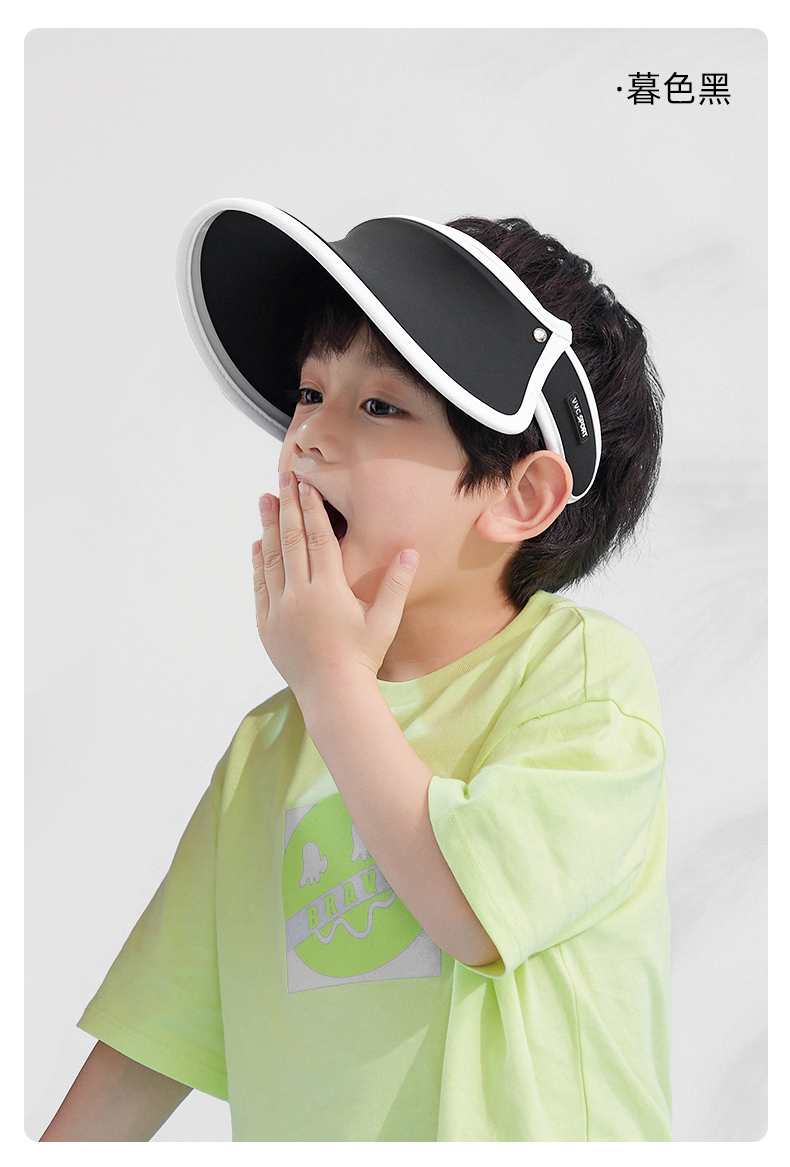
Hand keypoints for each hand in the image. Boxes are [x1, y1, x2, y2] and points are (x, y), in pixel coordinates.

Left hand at [252, 471, 418, 699]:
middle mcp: (300, 594)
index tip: (306, 484)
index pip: (319, 537)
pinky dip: (258, 563)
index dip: (312, 508)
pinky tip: (257, 544)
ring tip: (263, 500)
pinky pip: (259, 586)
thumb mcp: (385, 619)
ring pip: (271, 558)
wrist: (333, 693)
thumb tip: (410, 550)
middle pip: (292, 540)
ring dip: (267, 527)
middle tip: (282, 478)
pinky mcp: (266, 624)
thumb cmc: (364, 656)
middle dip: (287, 506)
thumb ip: (396, 583)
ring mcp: (280, 609)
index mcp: (329, 588)